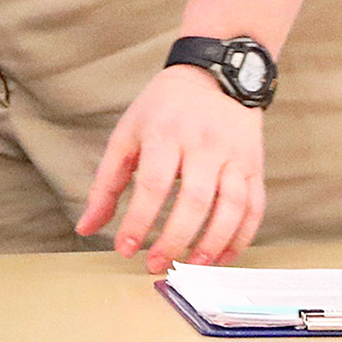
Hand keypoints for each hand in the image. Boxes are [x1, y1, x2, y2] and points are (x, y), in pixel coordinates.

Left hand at [76, 63, 265, 272]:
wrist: (214, 74)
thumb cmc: (163, 109)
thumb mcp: (127, 133)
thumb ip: (106, 182)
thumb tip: (86, 227)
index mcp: (165, 133)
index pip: (153, 184)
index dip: (139, 222)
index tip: (125, 249)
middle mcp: (203, 144)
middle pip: (195, 200)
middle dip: (175, 240)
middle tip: (156, 265)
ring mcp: (234, 155)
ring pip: (231, 207)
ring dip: (213, 244)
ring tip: (192, 266)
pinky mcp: (254, 165)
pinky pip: (254, 207)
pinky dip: (241, 237)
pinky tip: (223, 256)